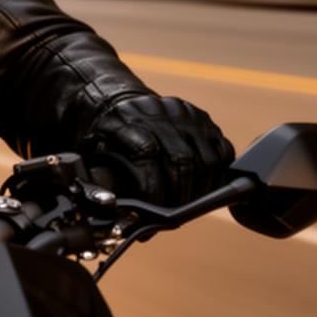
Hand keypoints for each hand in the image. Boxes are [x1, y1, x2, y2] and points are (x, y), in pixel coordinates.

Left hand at [80, 95, 234, 205]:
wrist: (118, 99)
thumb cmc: (106, 133)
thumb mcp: (94, 149)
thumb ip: (102, 177)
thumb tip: (120, 217)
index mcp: (126, 118)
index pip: (147, 153)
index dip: (153, 188)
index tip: (152, 213)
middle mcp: (157, 111)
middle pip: (181, 159)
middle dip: (180, 196)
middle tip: (174, 216)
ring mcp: (183, 113)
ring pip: (205, 158)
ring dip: (201, 190)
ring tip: (189, 207)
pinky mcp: (203, 117)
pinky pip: (223, 151)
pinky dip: (218, 176)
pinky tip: (205, 190)